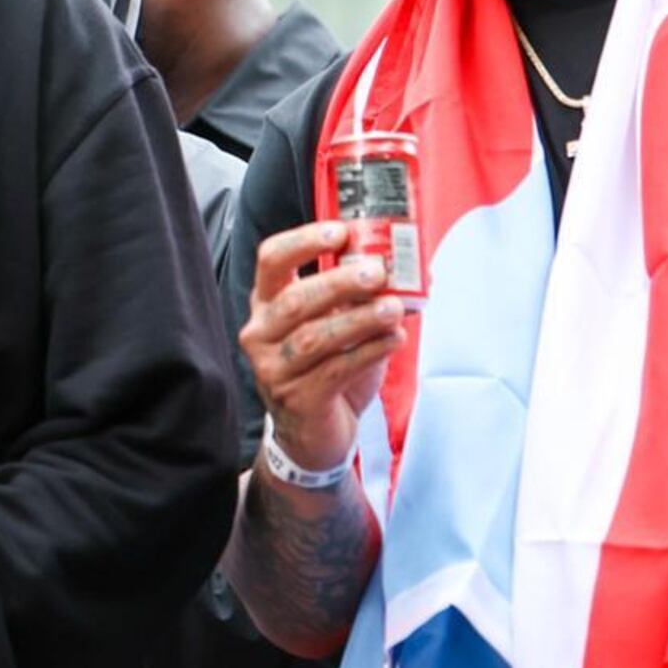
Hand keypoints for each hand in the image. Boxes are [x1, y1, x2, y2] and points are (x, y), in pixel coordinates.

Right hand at [242, 220, 407, 473]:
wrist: (314, 435)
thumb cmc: (326, 370)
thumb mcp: (336, 326)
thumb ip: (357, 298)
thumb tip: (406, 269)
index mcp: (268, 304)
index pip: (271, 260)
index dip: (303, 241)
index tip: (341, 232)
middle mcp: (261, 334)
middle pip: (296, 299)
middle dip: (339, 282)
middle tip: (378, 271)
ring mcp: (273, 369)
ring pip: (315, 337)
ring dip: (359, 319)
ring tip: (393, 309)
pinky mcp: (296, 399)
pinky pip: (334, 370)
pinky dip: (368, 352)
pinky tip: (393, 340)